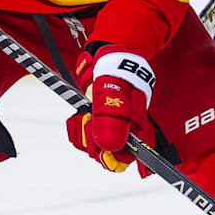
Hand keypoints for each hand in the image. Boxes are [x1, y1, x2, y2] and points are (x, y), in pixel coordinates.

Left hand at [65, 44, 153, 172]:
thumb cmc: (115, 71)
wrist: (105, 56)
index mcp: (137, 127)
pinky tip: (79, 115)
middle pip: (108, 154)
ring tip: (84, 114)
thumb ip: (111, 118)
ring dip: (83, 133)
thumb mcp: (112, 92)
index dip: (114, 159)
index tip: (101, 149)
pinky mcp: (96, 123)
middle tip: (88, 119)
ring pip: (94, 146)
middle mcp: (125, 131)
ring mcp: (110, 127)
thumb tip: (108, 148)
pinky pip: (83, 137)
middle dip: (93, 141)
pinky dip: (77, 127)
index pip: (129, 158)